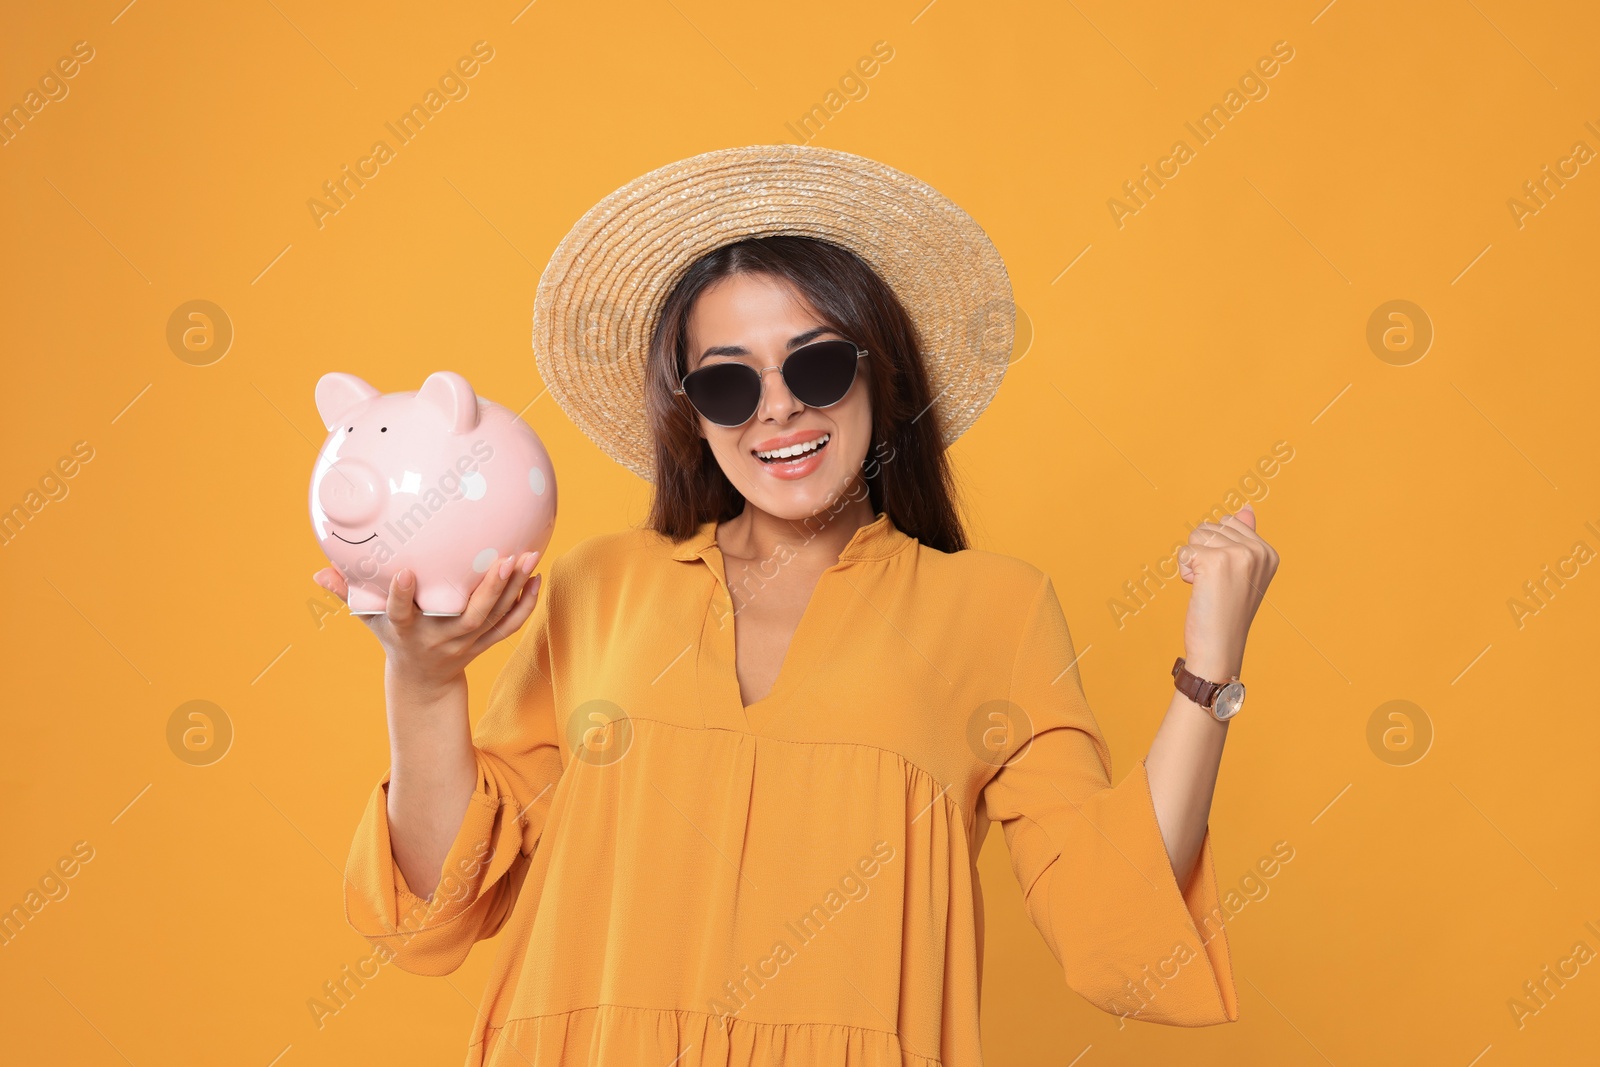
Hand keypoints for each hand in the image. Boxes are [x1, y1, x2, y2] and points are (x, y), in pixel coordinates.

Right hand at [312, 552, 541, 696]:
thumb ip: (347, 593)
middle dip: (488, 589)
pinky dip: (525, 605)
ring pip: (495, 619)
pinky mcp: (486, 644)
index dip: (401, 598)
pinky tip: (536, 577)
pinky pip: (510, 626)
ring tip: (527, 556)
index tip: (404, 574)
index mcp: (407, 632)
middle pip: (468, 617)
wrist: (423, 681)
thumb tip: (318, 572)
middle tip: (505, 557)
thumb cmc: (393, 638)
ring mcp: (467, 643)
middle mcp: (440, 638)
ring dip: (513, 589)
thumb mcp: (368, 619)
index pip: (401, 616)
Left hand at [1176, 504, 1278, 679]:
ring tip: (1208, 587)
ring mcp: (1238, 554)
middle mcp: (1258, 550)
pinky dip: (1184, 570)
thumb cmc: (1226, 613)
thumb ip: (1244, 539)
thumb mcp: (1242, 573)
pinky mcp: (1215, 561)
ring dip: (1193, 562)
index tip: (1226, 578)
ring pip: (1196, 535)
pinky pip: (1185, 551)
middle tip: (1216, 585)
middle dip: (1203, 554)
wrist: (1220, 647)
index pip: (1228, 523)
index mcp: (1268, 552)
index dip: (1216, 549)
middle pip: (1210, 527)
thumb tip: (1245, 508)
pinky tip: (1197, 589)